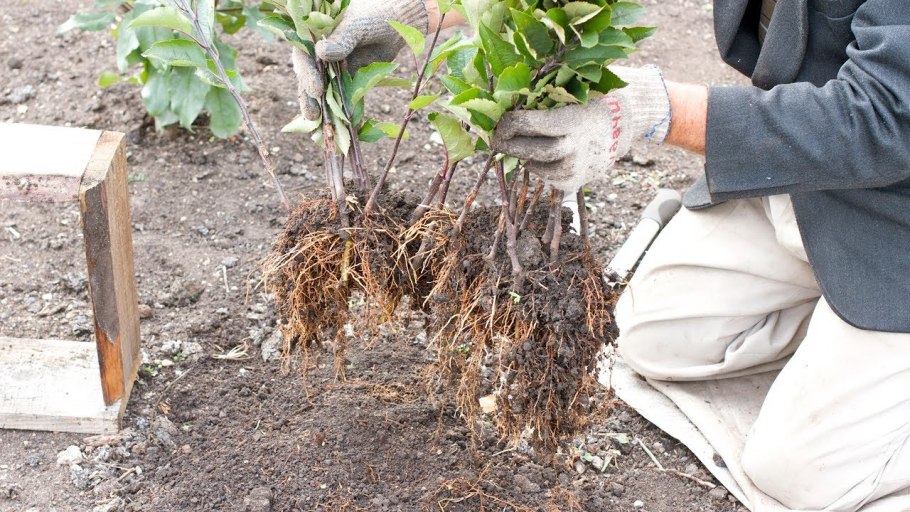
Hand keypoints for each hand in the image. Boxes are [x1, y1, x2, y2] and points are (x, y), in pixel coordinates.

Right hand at [292, 0, 429, 119]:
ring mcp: (334, 70)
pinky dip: (341, 114)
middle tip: (313, 116)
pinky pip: (342, 99)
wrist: (399, 24)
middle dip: (310, 98)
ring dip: (322, 111)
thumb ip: (341, 40)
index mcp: (316, 37)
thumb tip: (321, 53)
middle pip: (309, 79)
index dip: (307, 74)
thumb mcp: (357, 26)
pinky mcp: (349, 81)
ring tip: (320, 129)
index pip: (303, 57)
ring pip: (323, 93)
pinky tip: (342, 129)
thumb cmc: (375, 17)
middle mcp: (321, 56)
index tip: (316, 89)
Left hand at [491, 65, 670, 192]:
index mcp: (573, 120)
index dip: (509, 123)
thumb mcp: (572, 90)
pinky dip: (539, 166)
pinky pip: (546, 177)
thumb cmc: (589, 101)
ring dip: (524, 155)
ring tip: (521, 144)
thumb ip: (543, 95)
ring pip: (536, 166)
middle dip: (509, 145)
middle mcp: (575, 147)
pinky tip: (543, 155)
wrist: (622, 125)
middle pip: (531, 151)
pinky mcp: (574, 183)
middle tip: (496, 139)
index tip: (498, 122)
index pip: (531, 124)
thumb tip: (502, 99)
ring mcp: (576, 168)